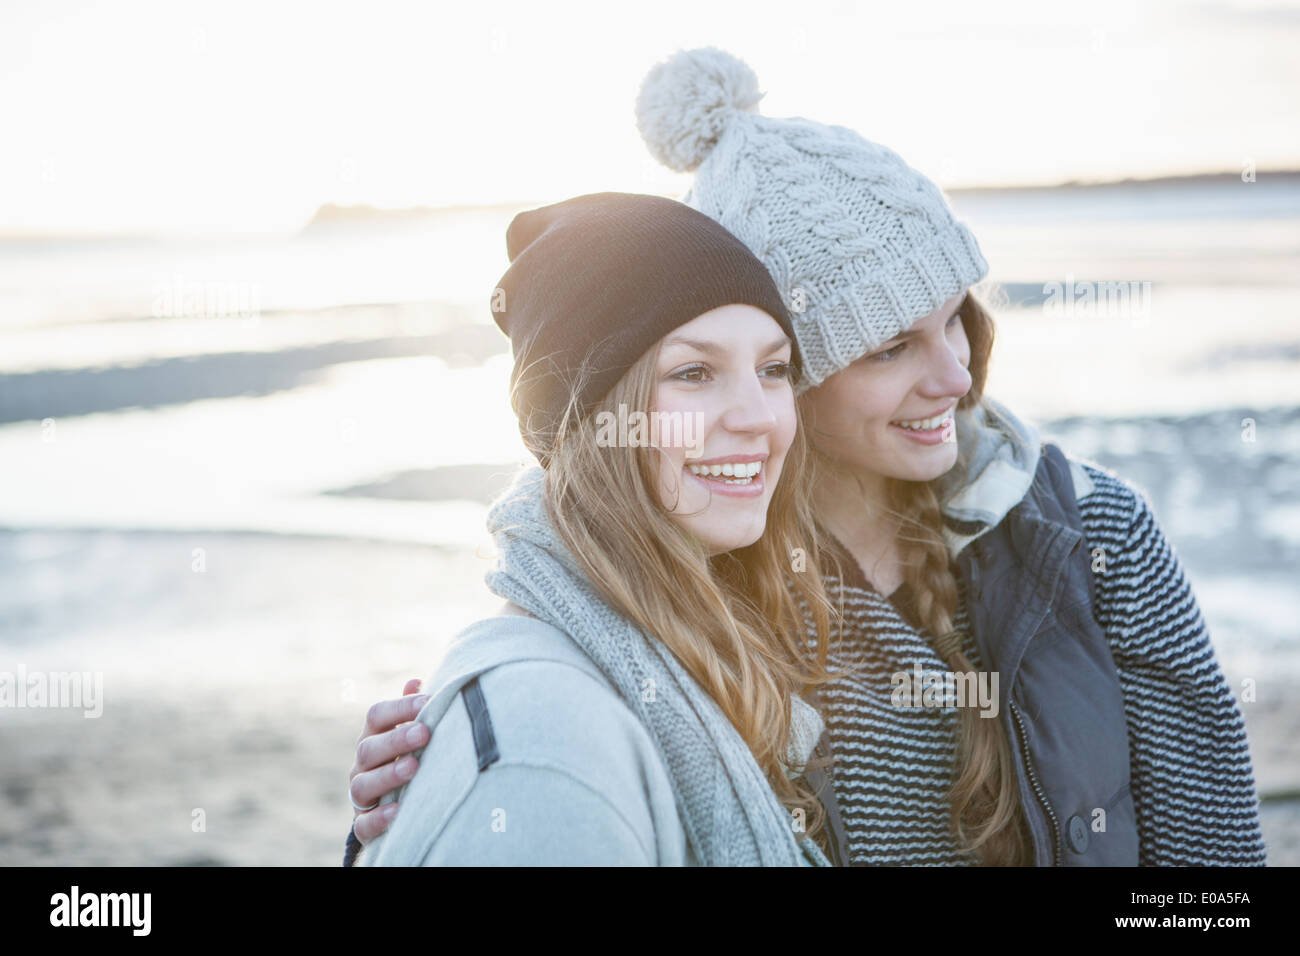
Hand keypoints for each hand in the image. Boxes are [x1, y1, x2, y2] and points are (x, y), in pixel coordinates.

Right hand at [348, 678, 430, 844]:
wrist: (395, 807)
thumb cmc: (408, 758)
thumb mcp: (411, 733)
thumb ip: (412, 710)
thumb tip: (415, 681)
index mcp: (374, 737)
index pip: (377, 716)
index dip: (400, 707)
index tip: (429, 700)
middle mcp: (363, 764)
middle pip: (369, 748)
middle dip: (396, 740)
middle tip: (424, 733)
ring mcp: (361, 795)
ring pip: (363, 784)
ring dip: (388, 775)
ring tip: (413, 768)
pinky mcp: (363, 825)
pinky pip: (364, 824)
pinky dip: (379, 818)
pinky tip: (398, 811)